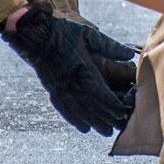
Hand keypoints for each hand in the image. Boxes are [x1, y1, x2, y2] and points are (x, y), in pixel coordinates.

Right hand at [3, 3, 136, 134]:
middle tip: (116, 128)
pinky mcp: (51, 88)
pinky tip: (82, 127)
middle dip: (103, 117)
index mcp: (80, 66)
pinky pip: (63, 107)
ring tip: (103, 131)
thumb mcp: (88, 34)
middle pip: (89, 104)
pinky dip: (73, 119)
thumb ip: (109, 46)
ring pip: (76, 109)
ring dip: (91, 121)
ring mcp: (58, 85)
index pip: (98, 90)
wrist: (34, 34)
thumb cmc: (63, 32)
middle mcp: (69, 79)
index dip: (109, 103)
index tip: (120, 111)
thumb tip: (129, 55)